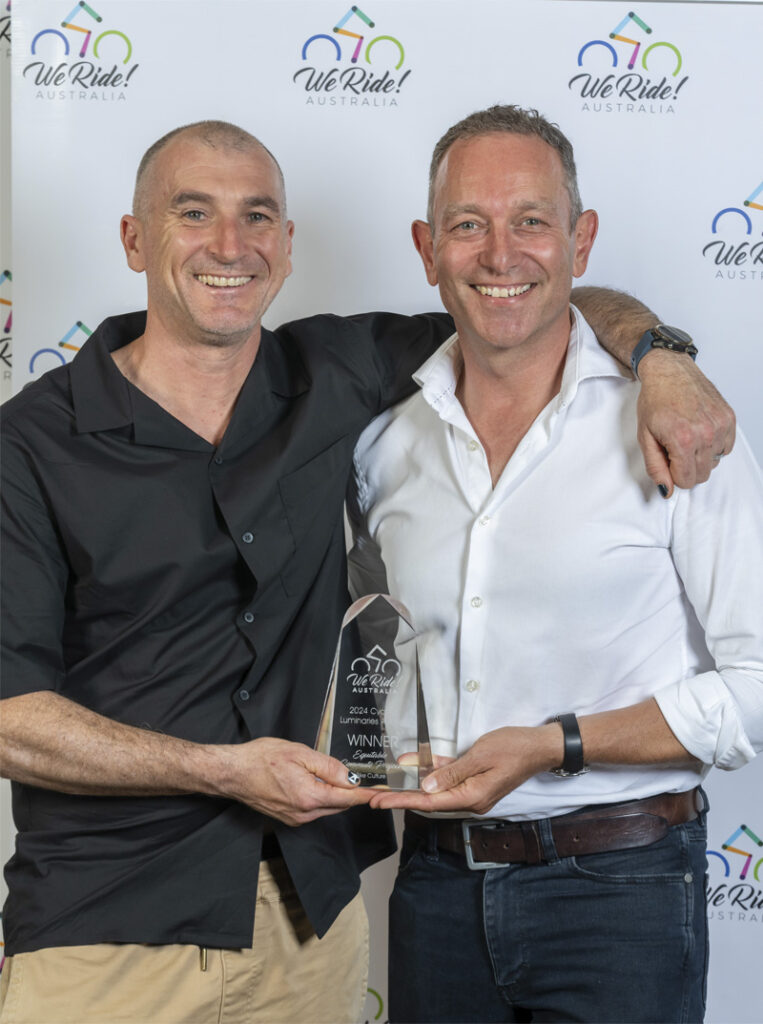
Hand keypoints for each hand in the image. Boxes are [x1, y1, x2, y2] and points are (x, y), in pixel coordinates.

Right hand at [219, 737, 371, 826]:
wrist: (233, 773)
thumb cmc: (260, 759)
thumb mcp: (299, 753)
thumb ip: (328, 767)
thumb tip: (350, 778)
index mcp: (310, 797)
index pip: (348, 798)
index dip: (368, 794)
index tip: (384, 793)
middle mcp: (304, 813)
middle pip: (339, 804)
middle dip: (351, 792)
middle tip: (364, 779)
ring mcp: (295, 818)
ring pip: (326, 807)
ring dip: (334, 794)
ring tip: (333, 775)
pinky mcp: (288, 818)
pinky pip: (313, 809)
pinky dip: (320, 797)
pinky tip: (314, 782)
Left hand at [368, 725, 560, 814]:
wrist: (540, 746)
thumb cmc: (514, 748)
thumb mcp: (480, 756)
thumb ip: (451, 772)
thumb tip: (426, 788)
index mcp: (472, 797)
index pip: (429, 802)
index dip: (402, 801)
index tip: (380, 802)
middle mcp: (471, 798)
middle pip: (428, 799)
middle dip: (401, 797)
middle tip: (374, 797)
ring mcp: (473, 789)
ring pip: (436, 787)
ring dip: (412, 784)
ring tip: (387, 784)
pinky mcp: (475, 778)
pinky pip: (448, 776)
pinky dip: (432, 770)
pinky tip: (414, 763)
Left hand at [637, 351, 735, 496]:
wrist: (669, 371)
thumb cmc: (655, 400)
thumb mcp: (645, 437)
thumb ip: (656, 467)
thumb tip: (667, 491)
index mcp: (682, 439)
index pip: (686, 481)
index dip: (673, 474)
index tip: (667, 459)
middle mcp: (706, 433)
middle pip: (702, 475)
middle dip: (686, 467)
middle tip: (674, 447)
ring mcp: (720, 425)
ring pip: (714, 463)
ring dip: (700, 456)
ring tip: (687, 436)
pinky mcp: (729, 418)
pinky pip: (725, 448)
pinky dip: (713, 445)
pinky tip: (699, 431)